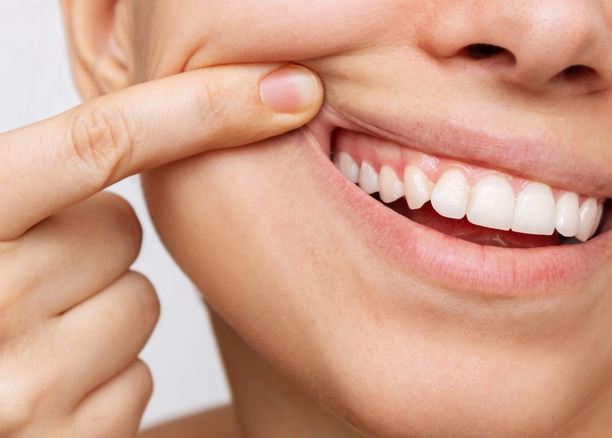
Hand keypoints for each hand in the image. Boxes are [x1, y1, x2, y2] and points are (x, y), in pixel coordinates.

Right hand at [0, 64, 322, 436]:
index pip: (98, 143)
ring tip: (39, 333)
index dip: (198, 109)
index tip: (283, 92)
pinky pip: (138, 378)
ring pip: (140, 305)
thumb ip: (44, 183)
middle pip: (121, 230)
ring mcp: (26, 386)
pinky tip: (54, 382)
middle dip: (94, 246)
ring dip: (102, 312)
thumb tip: (183, 127)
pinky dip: (107, 377)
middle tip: (42, 275)